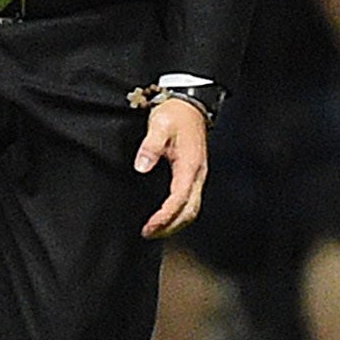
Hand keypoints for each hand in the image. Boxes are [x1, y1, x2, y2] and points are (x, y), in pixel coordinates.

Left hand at [134, 96, 208, 238]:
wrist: (191, 105)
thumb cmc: (175, 114)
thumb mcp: (159, 125)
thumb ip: (150, 147)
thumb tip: (141, 168)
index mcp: (190, 166)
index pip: (179, 200)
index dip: (164, 216)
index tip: (149, 227)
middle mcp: (197, 175)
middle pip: (189, 211)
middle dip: (170, 226)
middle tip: (148, 234)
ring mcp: (197, 175)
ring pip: (192, 208)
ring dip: (175, 223)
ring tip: (155, 231)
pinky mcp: (194, 174)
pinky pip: (190, 200)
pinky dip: (179, 213)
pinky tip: (166, 216)